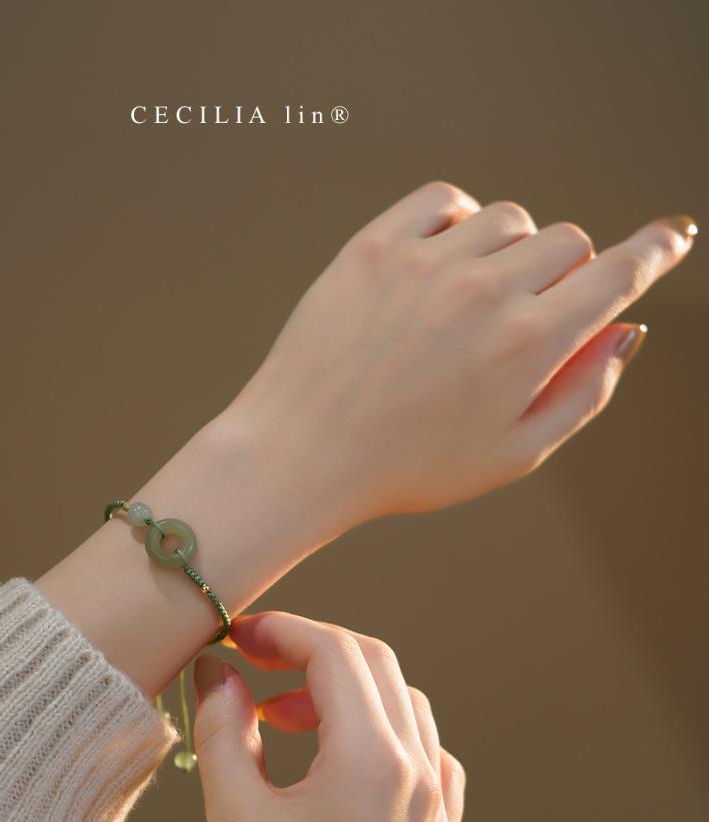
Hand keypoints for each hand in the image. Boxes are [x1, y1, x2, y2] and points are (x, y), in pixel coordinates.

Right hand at [192, 611, 464, 821]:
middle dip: (313, 651)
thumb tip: (218, 671)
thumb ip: (226, 726)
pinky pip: (427, 760)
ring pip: (406, 709)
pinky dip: (384, 739)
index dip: (282, 632)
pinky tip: (339, 765)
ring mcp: (437, 813)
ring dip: (347, 694)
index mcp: (372, 764)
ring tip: (287, 720)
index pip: (335, 655)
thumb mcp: (233, 814)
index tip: (238, 638)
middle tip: (256, 664)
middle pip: (377, 668)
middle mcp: (420, 778)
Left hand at [227, 180, 696, 521]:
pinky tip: (442, 263)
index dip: (655, 251)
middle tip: (522, 324)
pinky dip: (457, 221)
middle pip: (568, 242)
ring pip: (508, 219)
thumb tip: (622, 332)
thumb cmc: (408, 468)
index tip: (673, 234)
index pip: (618, 274)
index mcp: (528, 346)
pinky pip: (444, 200)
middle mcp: (484, 291)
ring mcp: (427, 262)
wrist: (302, 455)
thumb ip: (581, 394)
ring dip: (510, 252)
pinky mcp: (376, 246)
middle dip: (565, 277)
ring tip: (471, 305)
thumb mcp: (512, 455)